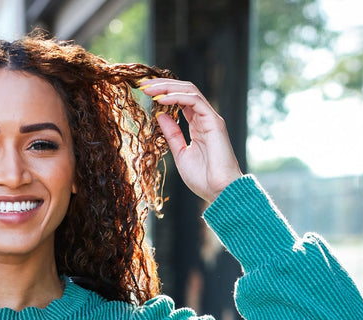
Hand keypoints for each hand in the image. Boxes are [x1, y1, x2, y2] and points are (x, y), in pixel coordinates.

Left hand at [140, 79, 241, 204]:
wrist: (219, 191)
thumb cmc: (203, 179)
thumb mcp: (181, 154)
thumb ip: (172, 134)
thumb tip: (160, 115)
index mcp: (197, 125)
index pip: (180, 100)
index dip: (163, 93)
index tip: (144, 92)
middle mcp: (205, 118)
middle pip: (184, 91)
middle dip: (163, 85)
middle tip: (143, 85)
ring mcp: (210, 118)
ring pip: (189, 91)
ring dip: (167, 88)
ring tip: (148, 89)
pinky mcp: (214, 121)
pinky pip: (194, 101)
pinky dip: (177, 97)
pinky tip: (161, 100)